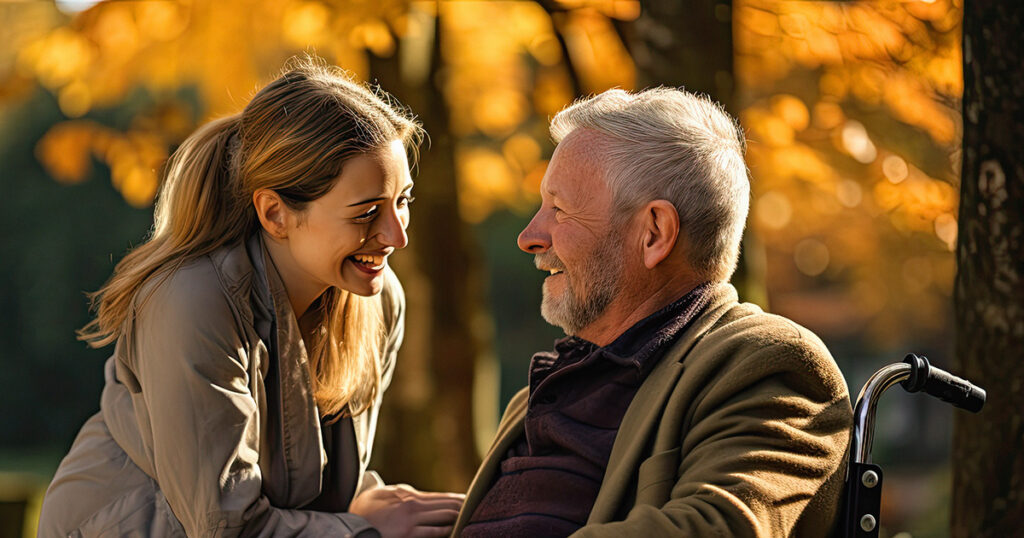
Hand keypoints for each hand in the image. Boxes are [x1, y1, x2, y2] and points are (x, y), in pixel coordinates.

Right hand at [349, 483, 464, 537]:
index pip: (441, 497)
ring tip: (471, 518)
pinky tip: (455, 531)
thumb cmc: (368, 509)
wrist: (351, 523)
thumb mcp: (387, 495)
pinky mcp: (408, 534)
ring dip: (458, 517)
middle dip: (463, 507)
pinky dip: (446, 531)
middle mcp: (413, 505)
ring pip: (444, 517)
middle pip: (447, 505)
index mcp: (409, 495)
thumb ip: (405, 495)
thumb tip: (422, 496)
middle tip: (480, 507)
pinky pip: (434, 533)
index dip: (458, 499)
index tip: (471, 500)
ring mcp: (411, 520)